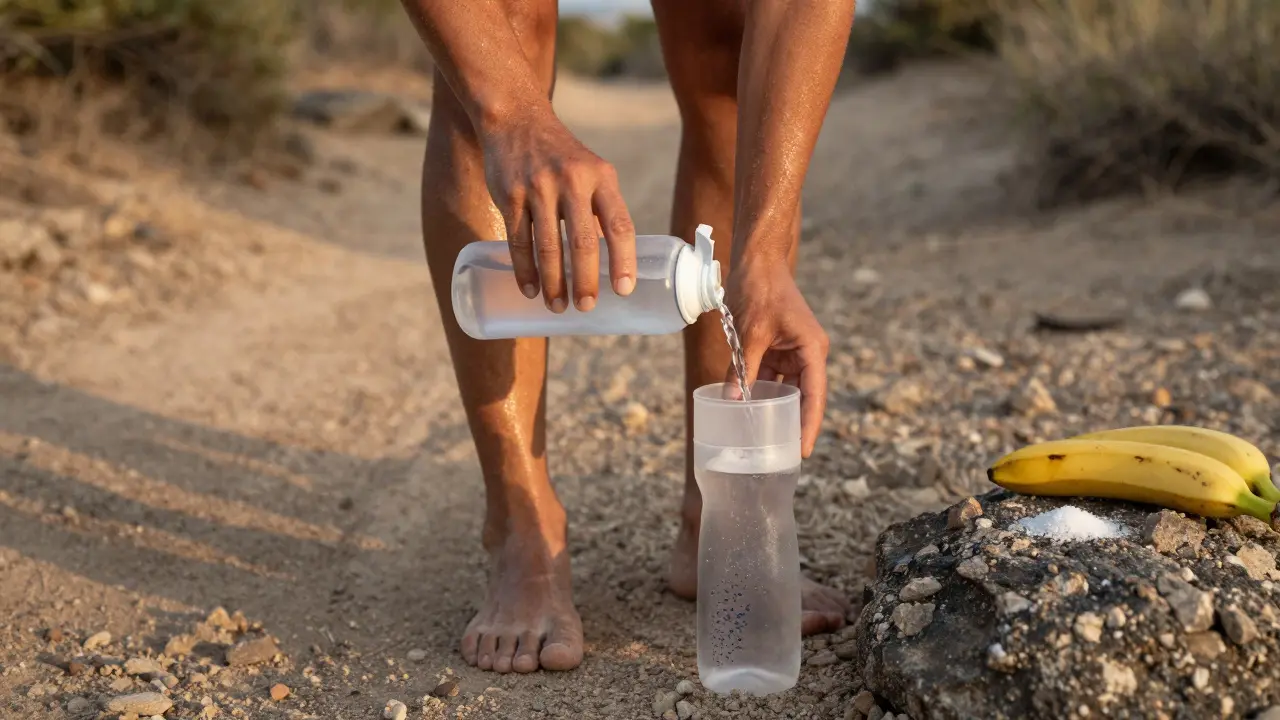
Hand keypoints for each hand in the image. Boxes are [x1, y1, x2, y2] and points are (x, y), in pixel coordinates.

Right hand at [479, 108, 635, 311]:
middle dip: (586, 281)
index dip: (623, 260)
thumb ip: (599, 210)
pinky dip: (525, 270)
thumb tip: (610, 261)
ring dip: (554, 283)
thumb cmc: (561, 156)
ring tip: (558, 307)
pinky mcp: (510, 195)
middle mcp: (572, 181)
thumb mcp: (590, 172)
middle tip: (587, 307)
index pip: (619, 225)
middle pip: (582, 242)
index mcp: (601, 178)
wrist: (516, 120)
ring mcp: (538, 188)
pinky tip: (531, 289)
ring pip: (548, 247)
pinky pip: (518, 241)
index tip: (624, 290)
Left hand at [722, 258, 828, 456]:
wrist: (757, 261)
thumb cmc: (761, 289)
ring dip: (774, 410)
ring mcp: (792, 352)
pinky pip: (770, 378)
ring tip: (765, 440)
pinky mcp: (776, 349)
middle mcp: (807, 354)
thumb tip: (732, 401)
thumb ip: (743, 367)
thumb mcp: (750, 332)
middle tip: (782, 455)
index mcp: (811, 350)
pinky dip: (760, 393)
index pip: (814, 396)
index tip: (802, 450)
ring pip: (785, 390)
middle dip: (793, 424)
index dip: (809, 425)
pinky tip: (748, 413)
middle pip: (804, 397)